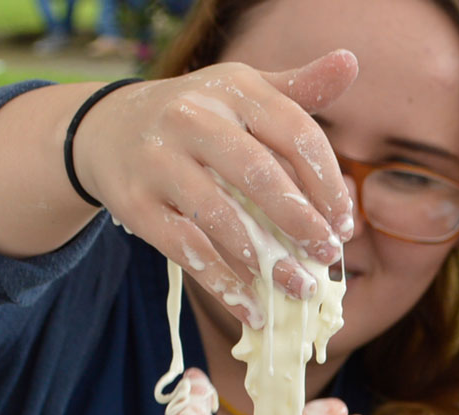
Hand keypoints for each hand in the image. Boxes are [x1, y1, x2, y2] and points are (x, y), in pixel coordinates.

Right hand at [70, 53, 360, 319]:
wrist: (107, 130)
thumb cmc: (199, 116)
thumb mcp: (243, 92)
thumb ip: (298, 88)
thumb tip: (350, 63)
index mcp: (232, 87)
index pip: (293, 132)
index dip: (326, 182)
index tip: (345, 223)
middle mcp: (192, 117)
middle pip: (257, 174)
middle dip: (300, 221)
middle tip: (328, 256)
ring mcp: (159, 160)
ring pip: (219, 216)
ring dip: (265, 260)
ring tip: (297, 287)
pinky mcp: (135, 203)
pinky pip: (184, 248)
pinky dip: (222, 284)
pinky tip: (252, 308)